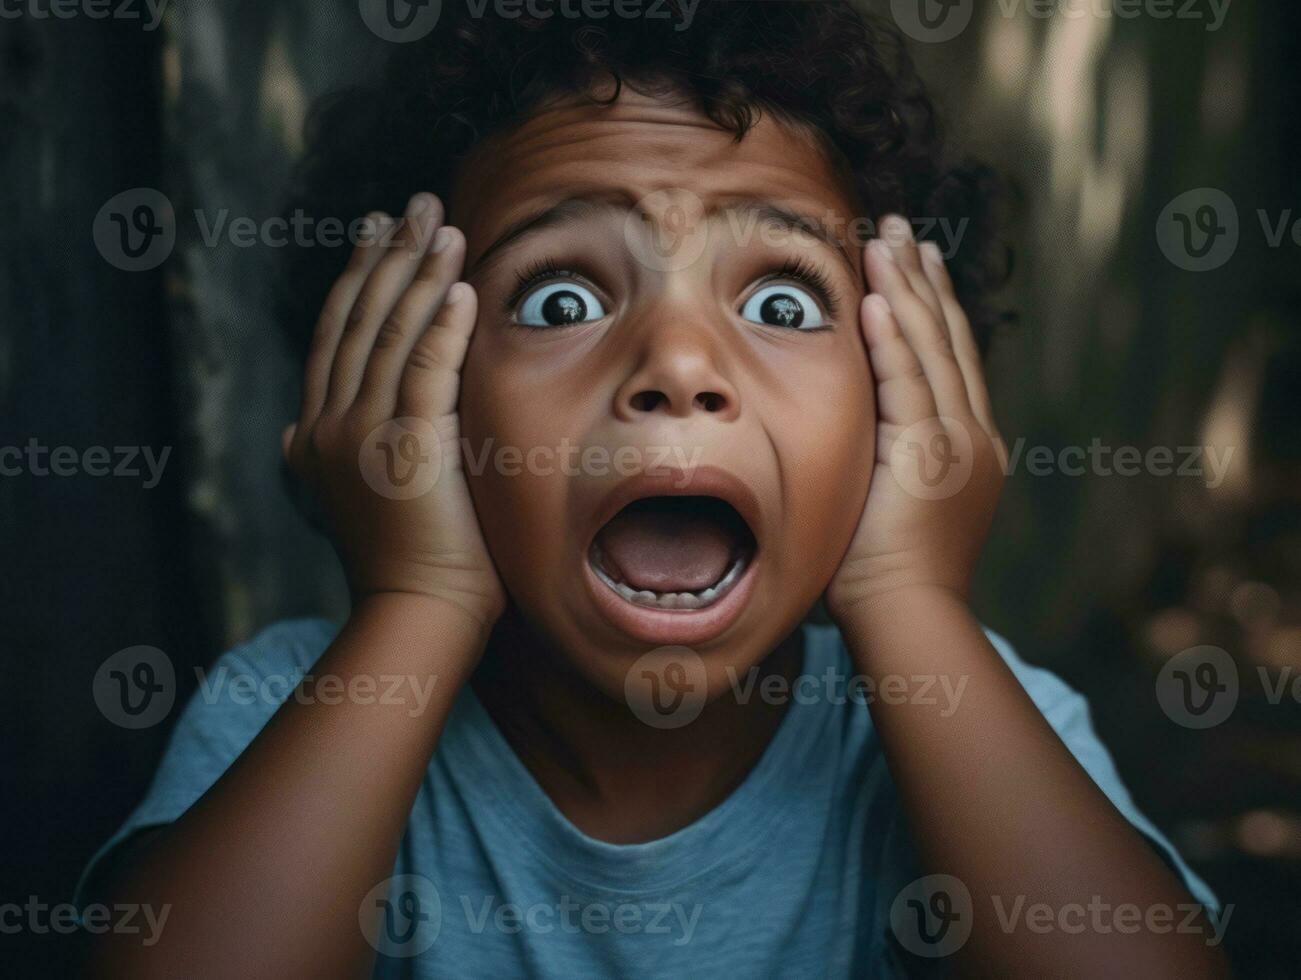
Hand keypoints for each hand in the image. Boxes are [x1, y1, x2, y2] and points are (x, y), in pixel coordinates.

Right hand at [283, 193, 504, 629]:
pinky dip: (442, 324)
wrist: (417, 613)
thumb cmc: (401, 561)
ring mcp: (364, 436)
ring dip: (422, 274)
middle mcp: (329, 425)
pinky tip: (459, 286)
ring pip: (393, 335)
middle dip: (391, 255)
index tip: (378, 230)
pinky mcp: (408, 449)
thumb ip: (322, 456)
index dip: (357, 277)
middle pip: (361, 320)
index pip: (337, 335)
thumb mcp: (345, 498)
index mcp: (315, 433)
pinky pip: (427, 369)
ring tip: (445, 227)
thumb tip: (291, 434)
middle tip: (417, 204)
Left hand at [826, 215, 1005, 621]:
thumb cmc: (884, 575)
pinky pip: (910, 386)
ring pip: (932, 351)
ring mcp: (956, 444)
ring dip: (908, 290)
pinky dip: (896, 339)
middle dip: (924, 279)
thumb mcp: (893, 498)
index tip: (915, 260)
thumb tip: (857, 424)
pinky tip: (883, 296)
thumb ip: (887, 452)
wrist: (909, 618)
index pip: (948, 357)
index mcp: (966, 444)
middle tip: (904, 228)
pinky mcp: (930, 458)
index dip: (932, 305)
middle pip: (947, 339)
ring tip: (888, 239)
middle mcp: (971, 434)